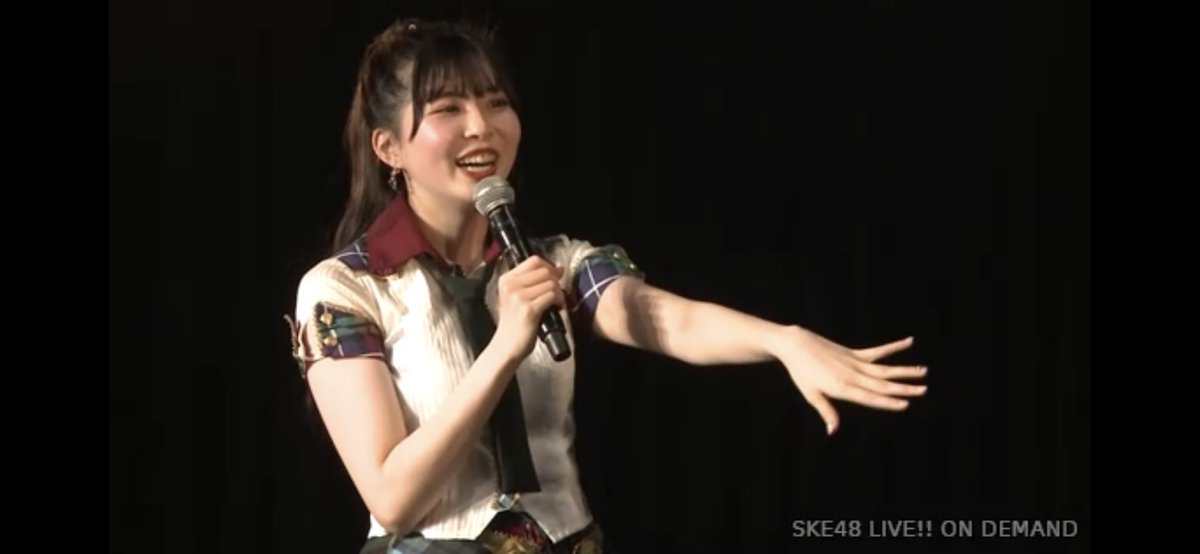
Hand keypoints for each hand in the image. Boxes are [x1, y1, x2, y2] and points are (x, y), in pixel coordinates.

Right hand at [492, 256, 565, 362]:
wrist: (506, 346)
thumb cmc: (514, 323)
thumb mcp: (516, 296)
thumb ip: (532, 281)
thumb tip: (558, 269)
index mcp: (506, 279)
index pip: (534, 260)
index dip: (549, 266)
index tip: (555, 277)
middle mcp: (510, 285)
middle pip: (544, 270)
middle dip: (556, 281)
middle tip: (557, 293)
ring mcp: (518, 296)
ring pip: (551, 283)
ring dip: (559, 293)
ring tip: (556, 303)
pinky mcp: (528, 309)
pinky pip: (552, 295)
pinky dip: (559, 301)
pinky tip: (557, 309)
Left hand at [770, 326, 927, 434]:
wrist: (796, 346)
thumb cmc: (802, 373)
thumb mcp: (811, 394)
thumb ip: (826, 411)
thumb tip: (833, 431)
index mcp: (843, 388)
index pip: (870, 398)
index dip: (888, 402)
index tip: (906, 404)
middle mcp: (853, 375)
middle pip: (882, 384)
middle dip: (904, 388)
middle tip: (924, 390)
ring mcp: (855, 362)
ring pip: (884, 369)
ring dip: (904, 371)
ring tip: (923, 371)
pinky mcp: (854, 353)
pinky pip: (878, 351)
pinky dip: (894, 347)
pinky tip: (910, 342)